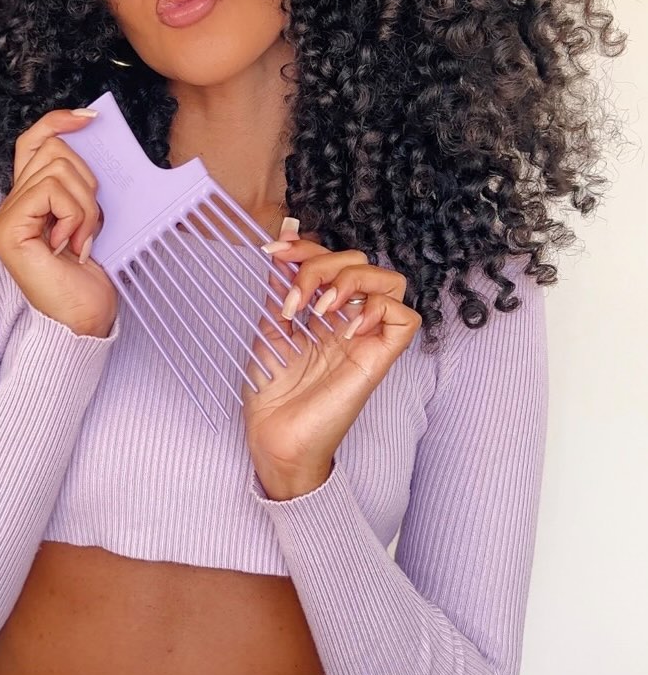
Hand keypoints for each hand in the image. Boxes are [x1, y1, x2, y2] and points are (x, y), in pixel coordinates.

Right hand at [0, 108, 117, 337]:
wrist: (85, 322)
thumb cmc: (90, 278)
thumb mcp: (91, 218)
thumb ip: (81, 185)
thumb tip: (93, 141)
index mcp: (29, 200)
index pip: (33, 142)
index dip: (58, 122)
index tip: (91, 118)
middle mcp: (10, 205)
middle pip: (51, 150)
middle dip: (86, 179)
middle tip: (92, 221)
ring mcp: (6, 217)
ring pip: (57, 169)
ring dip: (85, 204)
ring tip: (84, 237)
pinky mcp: (9, 230)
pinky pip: (51, 191)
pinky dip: (75, 214)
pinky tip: (74, 244)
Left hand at [242, 237, 421, 493]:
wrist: (274, 437)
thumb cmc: (272, 390)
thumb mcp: (269, 324)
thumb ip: (279, 283)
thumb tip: (283, 237)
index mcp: (326, 309)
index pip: (334, 257)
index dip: (308, 246)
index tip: (274, 250)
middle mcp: (350, 318)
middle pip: (361, 262)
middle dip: (322, 264)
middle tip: (294, 296)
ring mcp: (368, 338)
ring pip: (392, 281)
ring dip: (351, 281)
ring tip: (319, 308)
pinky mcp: (380, 359)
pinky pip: (405, 318)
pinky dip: (377, 310)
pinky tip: (344, 328)